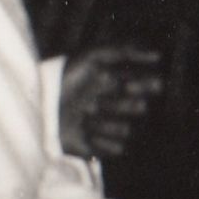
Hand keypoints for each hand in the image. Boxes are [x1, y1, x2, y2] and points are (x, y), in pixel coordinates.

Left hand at [60, 44, 164, 159]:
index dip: (143, 86)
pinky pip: (118, 149)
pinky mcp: (101, 148)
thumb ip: (126, 50)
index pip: (147, 86)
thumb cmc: (66, 78)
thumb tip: (159, 56)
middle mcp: (117, 107)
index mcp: (119, 84)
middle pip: (139, 109)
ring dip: (105, 123)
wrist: (39, 107)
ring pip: (127, 130)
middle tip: (95, 103)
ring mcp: (109, 128)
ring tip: (84, 117)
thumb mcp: (93, 55)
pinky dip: (101, 141)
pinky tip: (84, 133)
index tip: (129, 86)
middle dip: (119, 106)